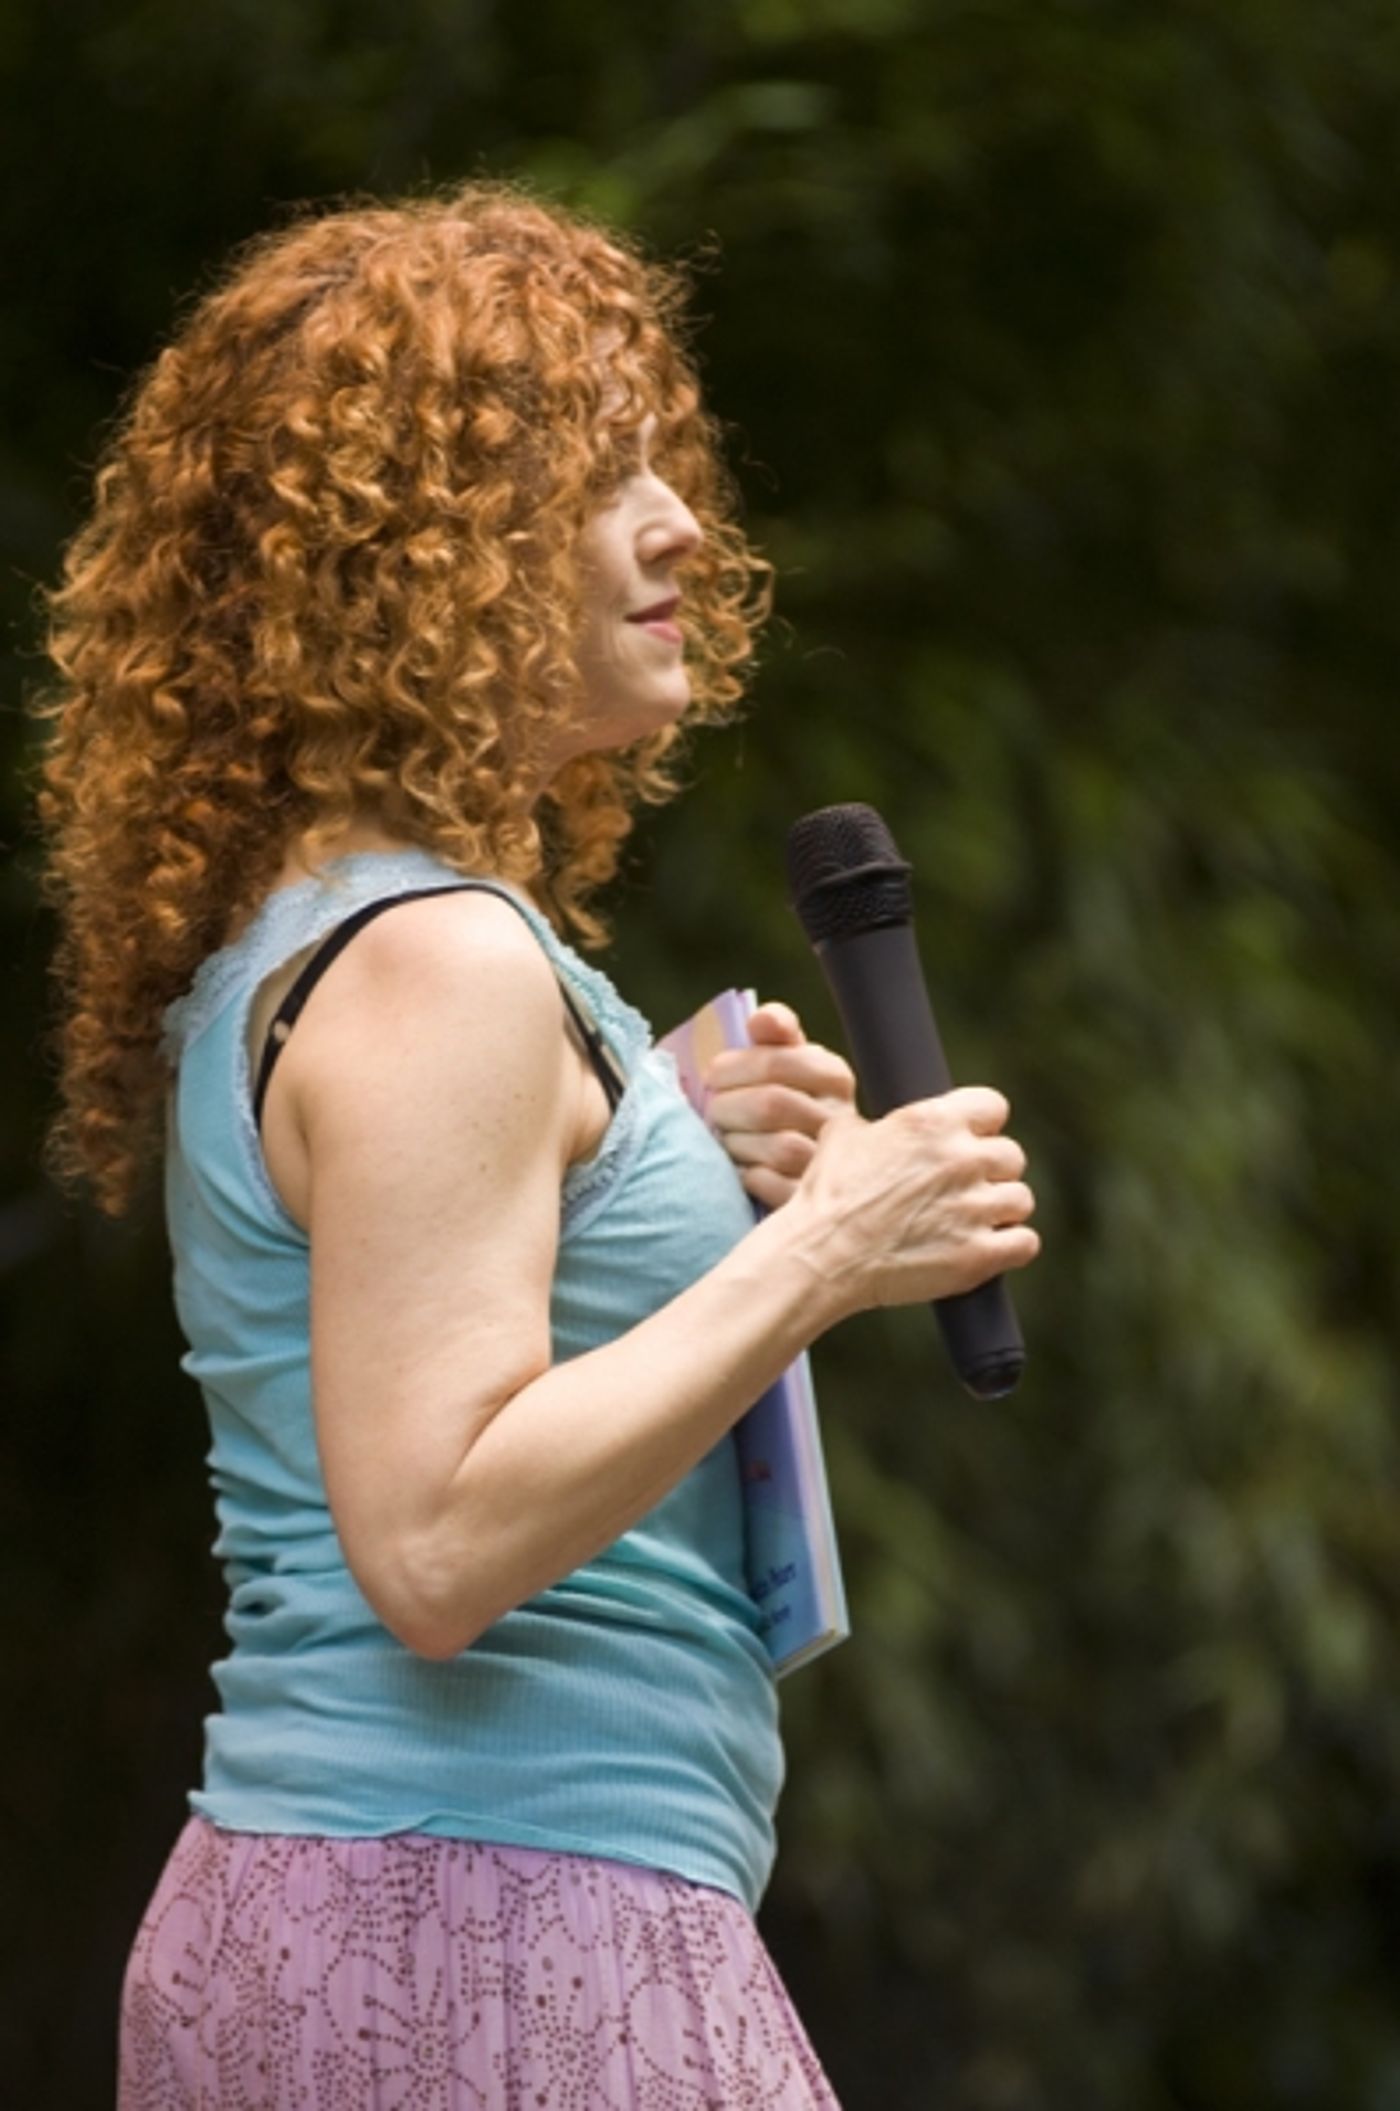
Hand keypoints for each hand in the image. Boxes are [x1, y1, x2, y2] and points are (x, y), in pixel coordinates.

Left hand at [703, 1000, 856, 1211]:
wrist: (810, 1163)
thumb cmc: (784, 1100)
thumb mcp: (784, 1060)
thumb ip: (774, 1031)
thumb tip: (761, 1019)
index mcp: (834, 1076)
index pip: (777, 1061)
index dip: (734, 1067)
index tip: (712, 1076)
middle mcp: (841, 1117)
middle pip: (773, 1104)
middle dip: (730, 1107)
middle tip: (713, 1111)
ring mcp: (834, 1162)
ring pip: (780, 1147)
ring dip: (739, 1142)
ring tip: (728, 1139)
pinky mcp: (817, 1199)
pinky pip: (777, 1187)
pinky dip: (752, 1177)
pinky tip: (744, 1168)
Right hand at [787, 1086, 1039, 1318]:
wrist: (820, 1254)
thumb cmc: (825, 1195)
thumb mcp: (842, 1135)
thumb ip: (876, 1122)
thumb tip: (878, 1122)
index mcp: (932, 1122)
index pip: (993, 1107)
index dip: (982, 1126)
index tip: (969, 1142)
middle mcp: (961, 1159)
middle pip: (1011, 1156)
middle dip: (990, 1172)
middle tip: (962, 1190)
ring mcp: (974, 1208)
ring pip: (1020, 1199)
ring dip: (1000, 1210)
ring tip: (970, 1222)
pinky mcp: (979, 1254)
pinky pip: (1025, 1243)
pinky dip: (1010, 1246)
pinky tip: (987, 1247)